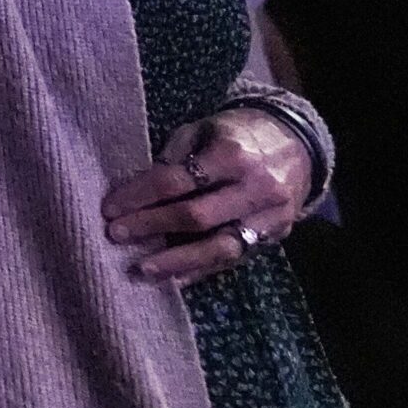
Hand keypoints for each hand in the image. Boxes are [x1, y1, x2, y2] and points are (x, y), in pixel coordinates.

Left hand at [102, 109, 310, 286]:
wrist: (298, 144)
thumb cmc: (237, 134)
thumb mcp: (203, 129)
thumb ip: (173, 157)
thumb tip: (136, 190)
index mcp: (232, 155)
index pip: (177, 181)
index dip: (140, 196)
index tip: (109, 208)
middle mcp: (255, 189)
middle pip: (197, 217)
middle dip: (152, 227)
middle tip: (115, 234)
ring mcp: (269, 217)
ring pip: (221, 247)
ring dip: (178, 261)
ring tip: (142, 268)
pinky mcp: (275, 237)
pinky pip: (236, 259)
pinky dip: (203, 270)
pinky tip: (175, 278)